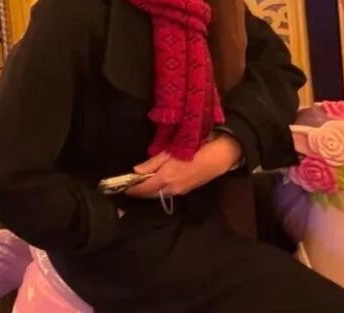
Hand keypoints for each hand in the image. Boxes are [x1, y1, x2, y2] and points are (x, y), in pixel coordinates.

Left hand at [124, 135, 242, 199]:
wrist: (222, 156)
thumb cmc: (195, 148)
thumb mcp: (171, 151)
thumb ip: (153, 162)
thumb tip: (136, 171)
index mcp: (167, 178)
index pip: (144, 188)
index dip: (132, 189)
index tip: (121, 187)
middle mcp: (172, 188)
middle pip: (150, 194)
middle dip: (138, 192)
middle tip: (127, 187)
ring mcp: (181, 191)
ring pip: (159, 194)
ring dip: (148, 191)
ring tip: (137, 185)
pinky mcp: (187, 189)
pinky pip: (167, 193)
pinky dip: (157, 190)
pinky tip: (153, 184)